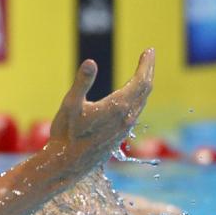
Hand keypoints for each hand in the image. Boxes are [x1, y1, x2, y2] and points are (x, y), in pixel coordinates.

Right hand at [49, 49, 153, 168]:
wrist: (68, 164)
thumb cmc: (66, 134)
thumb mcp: (70, 104)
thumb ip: (82, 82)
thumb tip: (91, 62)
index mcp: (118, 106)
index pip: (141, 81)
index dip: (146, 64)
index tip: (149, 50)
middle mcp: (126, 117)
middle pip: (145, 90)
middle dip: (148, 71)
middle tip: (148, 57)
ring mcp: (125, 128)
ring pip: (142, 102)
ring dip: (144, 85)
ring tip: (142, 74)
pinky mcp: (120, 135)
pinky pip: (136, 112)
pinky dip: (138, 98)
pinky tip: (131, 99)